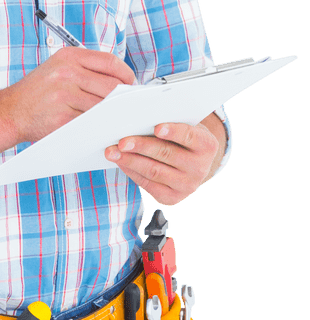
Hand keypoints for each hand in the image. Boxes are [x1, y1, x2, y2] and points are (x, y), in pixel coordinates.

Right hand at [6, 47, 134, 143]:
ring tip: (113, 117)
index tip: (130, 84)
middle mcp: (66, 73)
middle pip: (111, 86)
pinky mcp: (62, 118)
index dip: (126, 74)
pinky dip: (98, 126)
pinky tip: (98, 126)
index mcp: (68, 57)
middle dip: (122, 98)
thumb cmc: (37, 92)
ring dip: (111, 114)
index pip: (110, 62)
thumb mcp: (58, 68)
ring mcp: (64, 96)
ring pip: (103, 106)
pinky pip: (91, 123)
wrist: (9, 112)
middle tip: (126, 105)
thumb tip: (121, 81)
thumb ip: (86, 70)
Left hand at [104, 121, 220, 205]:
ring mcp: (187, 186)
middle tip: (121, 141)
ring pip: (154, 171)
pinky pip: (148, 185)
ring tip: (112, 153)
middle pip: (167, 154)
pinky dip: (132, 172)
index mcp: (207, 145)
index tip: (157, 127)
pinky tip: (121, 163)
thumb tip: (137, 121)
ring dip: (130, 161)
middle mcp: (200, 168)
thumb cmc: (183, 138)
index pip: (190, 136)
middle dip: (141, 147)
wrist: (193, 164)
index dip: (173, 131)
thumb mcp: (184, 126)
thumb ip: (168, 123)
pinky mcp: (172, 198)